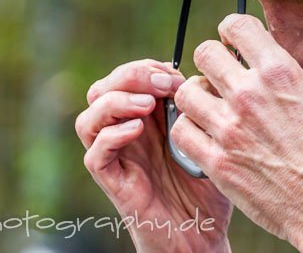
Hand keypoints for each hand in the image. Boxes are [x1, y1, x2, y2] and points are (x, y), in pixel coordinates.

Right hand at [76, 59, 232, 252]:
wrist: (201, 237)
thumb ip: (205, 106)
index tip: (178, 75)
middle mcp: (128, 134)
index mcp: (149, 118)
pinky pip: (94, 155)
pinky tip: (137, 130)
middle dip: (130, 75)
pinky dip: (110, 136)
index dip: (150, 67)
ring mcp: (119, 157)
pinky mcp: (114, 183)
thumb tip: (202, 76)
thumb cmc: (209, 186)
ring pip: (89, 118)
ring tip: (146, 104)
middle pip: (104, 88)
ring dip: (115, 101)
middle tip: (163, 84)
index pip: (131, 76)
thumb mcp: (212, 137)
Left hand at [171, 15, 302, 252]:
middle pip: (205, 53)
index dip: (231, 32)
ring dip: (197, 97)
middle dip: (212, 62)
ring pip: (186, 92)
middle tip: (220, 77)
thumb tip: (265, 60)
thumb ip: (284, 77)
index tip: (232, 44)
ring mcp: (230, 128)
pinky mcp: (217, 162)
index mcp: (280, 72)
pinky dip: (190, 130)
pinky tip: (205, 136)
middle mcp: (251, 93)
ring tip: (210, 108)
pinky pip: (181, 131)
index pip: (236, 25)